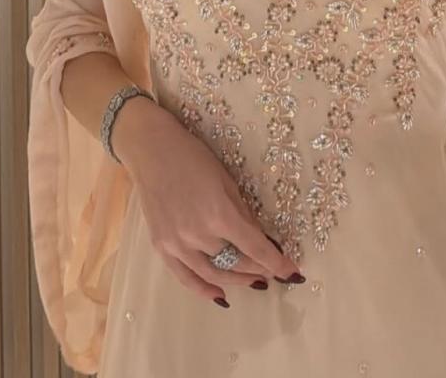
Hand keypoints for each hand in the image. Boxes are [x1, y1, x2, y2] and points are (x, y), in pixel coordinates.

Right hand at [115, 101, 303, 306]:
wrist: (153, 152)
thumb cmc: (194, 159)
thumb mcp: (227, 181)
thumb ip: (242, 214)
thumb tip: (260, 239)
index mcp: (220, 214)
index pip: (255, 248)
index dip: (277, 263)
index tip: (293, 273)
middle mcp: (199, 235)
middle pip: (236, 262)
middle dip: (260, 269)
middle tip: (274, 272)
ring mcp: (177, 244)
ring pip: (214, 273)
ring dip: (238, 280)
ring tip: (255, 281)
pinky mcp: (162, 247)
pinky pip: (185, 277)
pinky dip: (203, 289)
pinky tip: (220, 294)